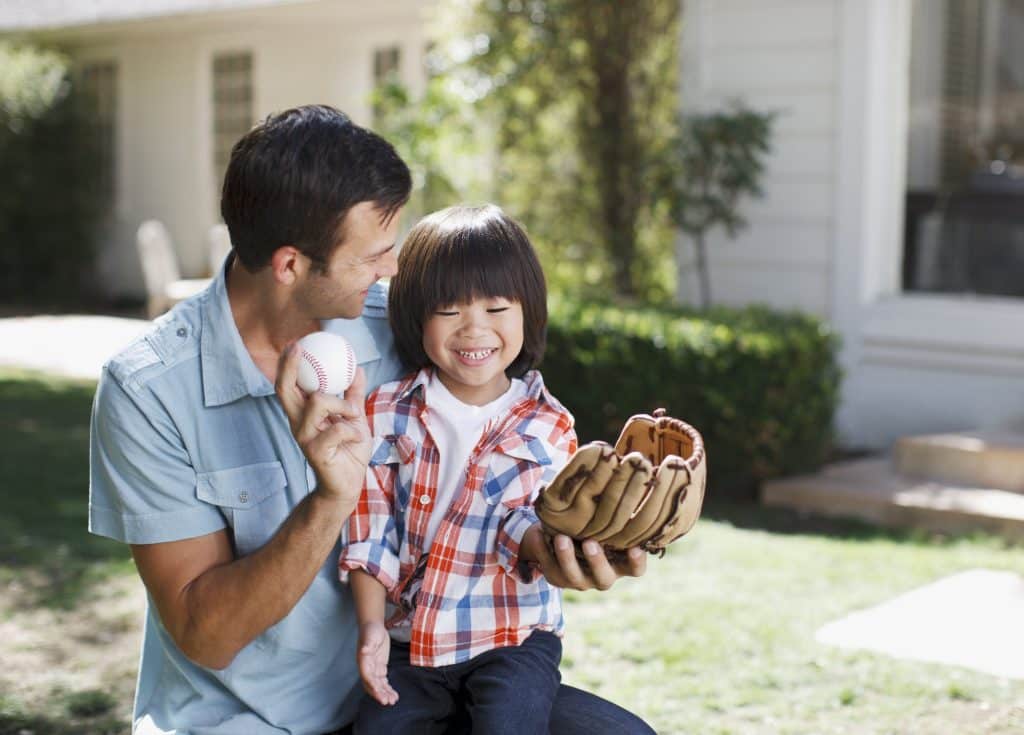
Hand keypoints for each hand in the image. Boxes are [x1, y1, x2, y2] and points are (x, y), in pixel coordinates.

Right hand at [275, 344, 370, 506]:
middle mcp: (298, 423)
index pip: (288, 385)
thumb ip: (353, 394)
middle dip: (289, 366)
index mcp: (304, 414)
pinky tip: (357, 436)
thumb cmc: (348, 450)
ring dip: (343, 403)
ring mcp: (304, 438)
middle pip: (285, 390)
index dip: (287, 364)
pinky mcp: (316, 452)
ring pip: (317, 403)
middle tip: (301, 349)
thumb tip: (357, 367)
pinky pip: (338, 428)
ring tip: (354, 414)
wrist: (349, 484)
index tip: (296, 343)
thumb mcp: (353, 417)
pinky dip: (353, 428)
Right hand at [358, 621, 397, 705]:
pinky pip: (383, 682)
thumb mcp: (370, 636)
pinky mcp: (379, 668)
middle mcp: (367, 668)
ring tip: (392, 701)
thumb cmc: (370, 631)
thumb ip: (368, 645)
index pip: (367, 676)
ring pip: (378, 685)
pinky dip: (388, 689)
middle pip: (371, 684)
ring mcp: (373, 669)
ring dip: (384, 694)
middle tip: (387, 701)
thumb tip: (364, 650)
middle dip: (379, 694)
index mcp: (363, 661)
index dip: (372, 685)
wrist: (373, 626)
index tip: (379, 691)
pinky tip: (394, 695)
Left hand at [521, 524, 646, 590]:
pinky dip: (542, 550)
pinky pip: (548, 568)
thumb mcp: (606, 521)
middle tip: (589, 543)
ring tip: (561, 538)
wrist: (562, 538)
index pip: (636, 569)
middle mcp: (602, 576)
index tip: (635, 548)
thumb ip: (616, 512)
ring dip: (566, 558)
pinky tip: (539, 533)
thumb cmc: (594, 524)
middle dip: (596, 562)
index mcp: (620, 564)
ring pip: (574, 577)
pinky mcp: (557, 578)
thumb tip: (628, 479)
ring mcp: (580, 580)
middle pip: (604, 579)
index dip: (637, 562)